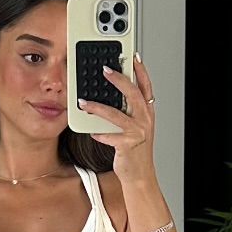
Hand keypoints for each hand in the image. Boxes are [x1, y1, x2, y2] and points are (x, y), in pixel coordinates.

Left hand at [77, 51, 156, 183]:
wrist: (139, 175)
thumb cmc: (135, 150)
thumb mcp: (135, 126)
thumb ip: (127, 110)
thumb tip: (110, 94)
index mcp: (147, 112)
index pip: (145, 86)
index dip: (140, 71)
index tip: (132, 56)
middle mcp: (145, 119)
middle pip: (133, 94)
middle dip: (119, 79)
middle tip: (105, 70)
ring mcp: (137, 132)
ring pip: (116, 114)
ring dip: (97, 107)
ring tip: (83, 102)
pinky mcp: (127, 145)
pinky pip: (109, 135)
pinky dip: (98, 133)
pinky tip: (91, 131)